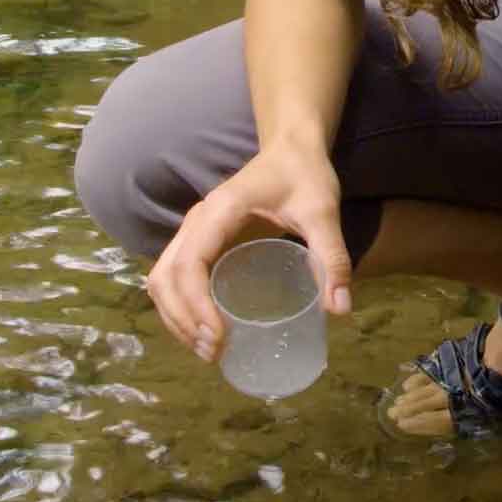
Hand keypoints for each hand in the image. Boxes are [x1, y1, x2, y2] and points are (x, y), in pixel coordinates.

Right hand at [144, 143, 351, 363]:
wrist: (291, 148)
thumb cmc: (305, 175)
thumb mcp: (323, 212)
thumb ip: (331, 257)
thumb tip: (340, 309)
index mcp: (221, 211)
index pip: (191, 263)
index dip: (196, 305)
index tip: (218, 337)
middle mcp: (197, 220)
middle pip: (166, 277)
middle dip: (183, 320)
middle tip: (215, 352)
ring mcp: (193, 229)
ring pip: (162, 278)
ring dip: (175, 317)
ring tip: (207, 348)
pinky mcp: (198, 239)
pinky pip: (172, 275)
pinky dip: (178, 306)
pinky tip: (202, 328)